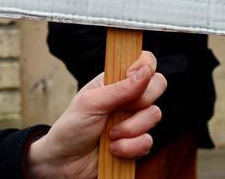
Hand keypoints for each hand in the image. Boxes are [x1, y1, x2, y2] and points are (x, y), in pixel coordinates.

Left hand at [25, 51, 166, 178]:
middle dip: (141, 100)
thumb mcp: (91, 103)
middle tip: (122, 108)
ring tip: (109, 135)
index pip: (144, 62)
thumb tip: (145, 71)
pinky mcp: (137, 143)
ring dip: (130, 128)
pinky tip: (113, 150)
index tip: (133, 77)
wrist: (65, 163)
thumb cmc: (73, 127)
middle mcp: (129, 98)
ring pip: (155, 115)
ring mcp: (135, 120)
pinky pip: (148, 142)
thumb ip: (120, 88)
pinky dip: (129, 148)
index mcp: (116, 81)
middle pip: (158, 84)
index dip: (146, 66)